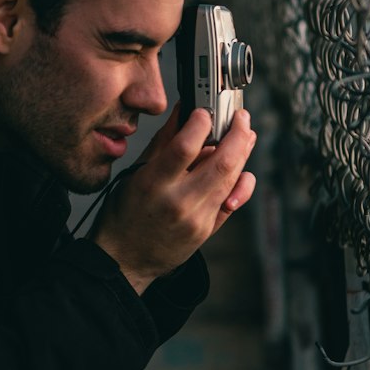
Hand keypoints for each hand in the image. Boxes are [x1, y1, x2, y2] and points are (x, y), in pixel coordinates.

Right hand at [90, 107, 256, 295]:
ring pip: (232, 179)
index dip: (200, 123)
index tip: (205, 110)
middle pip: (221, 163)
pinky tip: (241, 168)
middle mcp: (178, 202)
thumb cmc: (125, 215)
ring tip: (244, 135)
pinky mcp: (208, 230)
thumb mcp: (136, 173)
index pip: (184, 147)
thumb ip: (163, 142)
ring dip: (243, 153)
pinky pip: (233, 201)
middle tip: (240, 118)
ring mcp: (197, 218)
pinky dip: (241, 181)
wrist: (126, 259)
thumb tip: (183, 112)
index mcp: (154, 184)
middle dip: (237, 134)